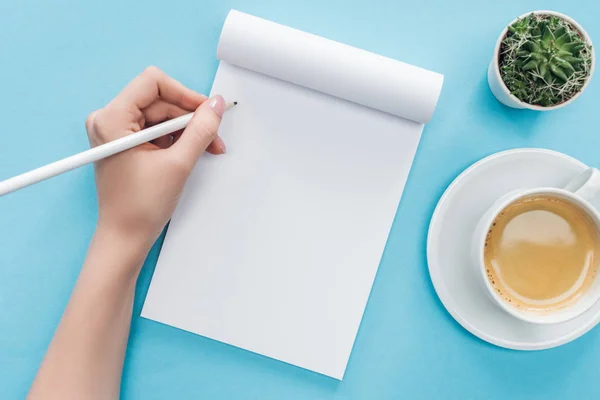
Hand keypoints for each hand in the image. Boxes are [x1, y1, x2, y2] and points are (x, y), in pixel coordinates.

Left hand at [85, 66, 225, 253]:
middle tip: (214, 137)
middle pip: (159, 100)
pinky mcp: (125, 143)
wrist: (125, 238)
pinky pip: (156, 130)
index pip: (153, 82)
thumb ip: (201, 131)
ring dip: (187, 130)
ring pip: (161, 115)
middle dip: (190, 117)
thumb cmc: (140, 207)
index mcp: (111, 119)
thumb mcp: (178, 164)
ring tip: (207, 148)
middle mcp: (108, 120)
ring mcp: (115, 132)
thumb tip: (216, 105)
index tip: (206, 110)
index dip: (184, 94)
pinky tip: (191, 153)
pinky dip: (176, 139)